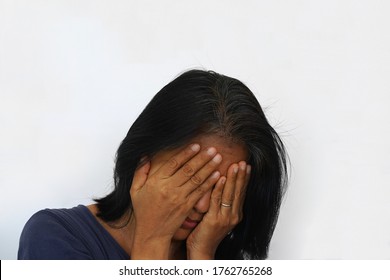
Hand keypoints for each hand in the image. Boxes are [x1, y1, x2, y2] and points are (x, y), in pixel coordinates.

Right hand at [130, 144, 222, 258]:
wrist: (151, 233)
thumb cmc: (144, 210)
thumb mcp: (135, 190)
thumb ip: (140, 171)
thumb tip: (145, 155)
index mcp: (156, 181)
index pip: (174, 163)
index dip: (186, 153)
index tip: (196, 145)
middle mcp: (169, 188)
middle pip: (188, 169)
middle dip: (202, 157)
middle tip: (213, 148)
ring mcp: (179, 198)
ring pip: (197, 179)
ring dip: (209, 167)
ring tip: (218, 158)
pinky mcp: (187, 206)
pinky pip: (200, 192)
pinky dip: (209, 183)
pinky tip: (217, 175)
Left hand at [186, 161, 250, 258]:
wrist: (201, 252)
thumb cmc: (205, 234)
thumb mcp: (216, 216)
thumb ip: (220, 203)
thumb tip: (219, 185)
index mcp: (235, 214)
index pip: (242, 193)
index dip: (245, 179)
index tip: (247, 165)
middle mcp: (233, 216)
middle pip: (239, 192)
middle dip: (241, 175)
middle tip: (243, 162)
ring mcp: (225, 218)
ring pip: (230, 194)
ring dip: (233, 179)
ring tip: (235, 165)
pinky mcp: (214, 220)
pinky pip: (217, 201)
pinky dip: (219, 188)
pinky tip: (220, 178)